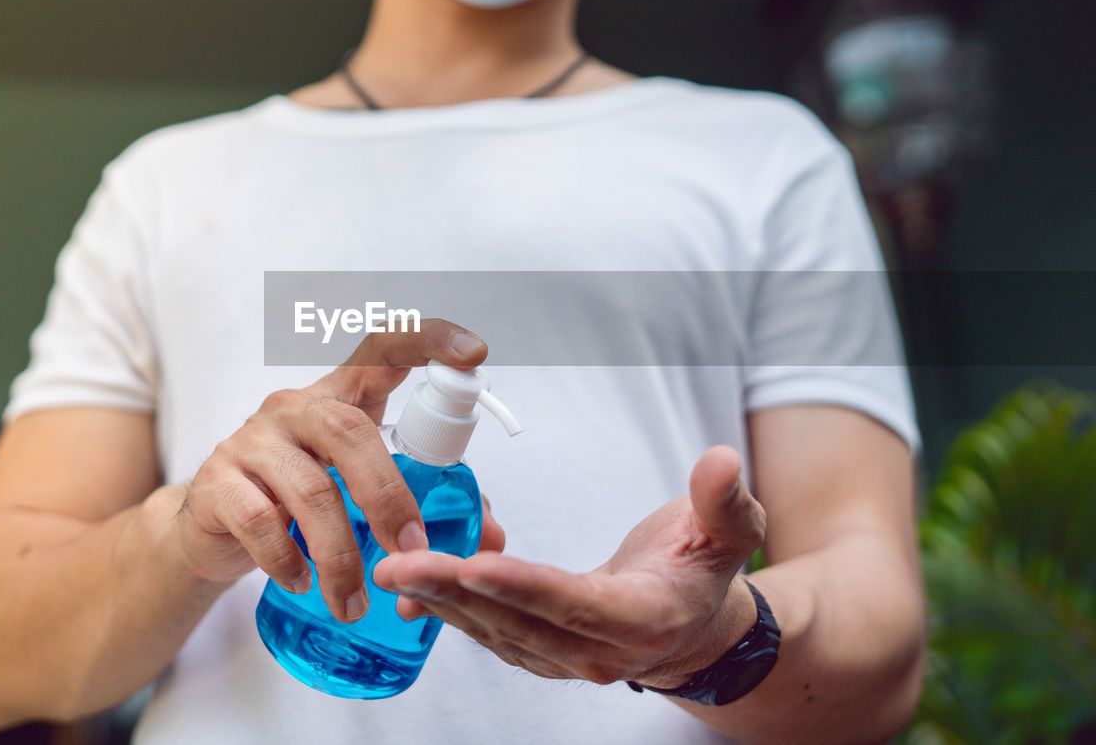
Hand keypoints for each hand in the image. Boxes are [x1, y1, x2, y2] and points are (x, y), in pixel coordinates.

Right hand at [176, 319, 491, 621]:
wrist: (211, 528)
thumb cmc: (299, 501)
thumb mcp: (358, 493)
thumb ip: (423, 505)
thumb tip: (490, 538)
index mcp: (340, 398)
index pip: (382, 349)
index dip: (428, 340)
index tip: (474, 352)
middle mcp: (295, 408)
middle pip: (349, 430)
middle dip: (388, 497)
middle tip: (411, 551)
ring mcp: (252, 441)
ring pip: (310, 488)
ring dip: (342, 554)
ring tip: (354, 601)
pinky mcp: (217, 482)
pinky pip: (260, 521)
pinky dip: (287, 560)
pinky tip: (301, 582)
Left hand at [373, 445, 765, 688]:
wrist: (693, 624)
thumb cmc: (701, 570)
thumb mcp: (728, 532)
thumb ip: (723, 501)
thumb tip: (721, 463)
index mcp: (643, 619)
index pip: (575, 604)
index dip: (524, 586)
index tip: (476, 564)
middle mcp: (599, 652)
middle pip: (519, 621)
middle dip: (456, 591)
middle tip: (402, 562)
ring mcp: (565, 659)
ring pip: (495, 630)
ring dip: (441, 600)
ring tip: (394, 569)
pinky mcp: (541, 652)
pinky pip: (489, 632)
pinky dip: (450, 610)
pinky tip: (412, 590)